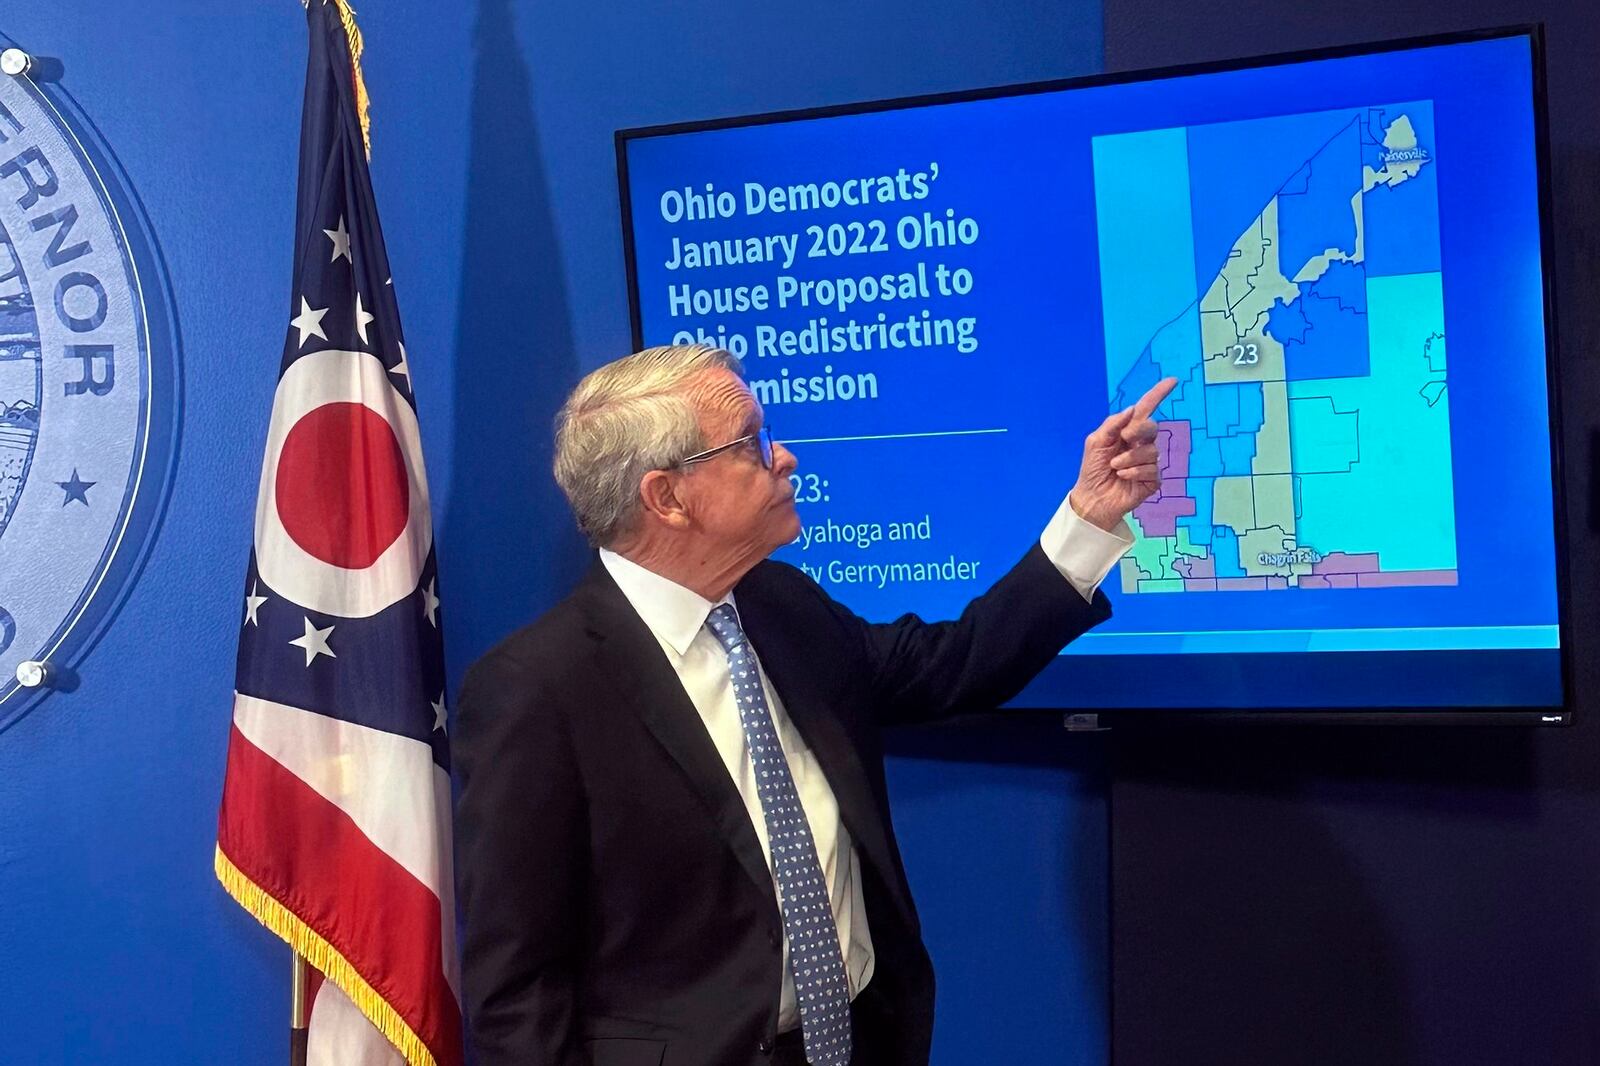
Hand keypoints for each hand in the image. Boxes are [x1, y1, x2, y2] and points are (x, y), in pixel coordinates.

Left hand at [1069, 377, 1178, 531]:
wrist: (1092, 497)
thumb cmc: (1092, 469)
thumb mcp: (1096, 442)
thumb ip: (1113, 424)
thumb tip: (1132, 410)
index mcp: (1127, 431)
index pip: (1146, 409)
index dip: (1158, 394)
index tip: (1172, 381)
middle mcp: (1141, 444)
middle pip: (1152, 427)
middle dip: (1138, 431)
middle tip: (1124, 438)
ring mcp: (1148, 461)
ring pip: (1151, 450)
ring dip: (1129, 458)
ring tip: (1116, 467)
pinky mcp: (1153, 479)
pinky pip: (1151, 469)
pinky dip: (1134, 471)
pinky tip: (1123, 476)